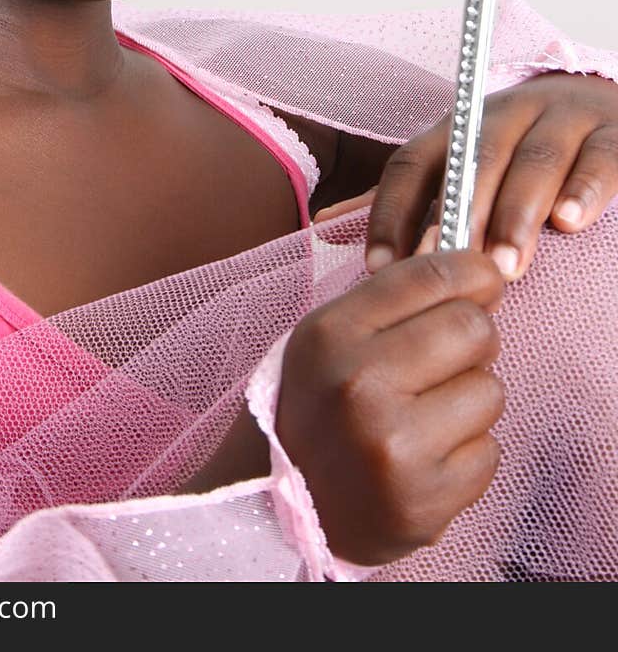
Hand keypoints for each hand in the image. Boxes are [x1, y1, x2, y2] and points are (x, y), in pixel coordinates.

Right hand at [275, 251, 504, 566]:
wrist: (283, 505)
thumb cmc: (321, 407)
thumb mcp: (333, 337)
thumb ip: (396, 299)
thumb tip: (481, 269)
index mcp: (332, 334)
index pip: (430, 276)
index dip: (473, 271)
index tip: (484, 281)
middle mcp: (360, 385)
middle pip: (474, 328)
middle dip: (474, 340)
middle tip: (451, 358)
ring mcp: (394, 447)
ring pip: (490, 391)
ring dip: (471, 401)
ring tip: (430, 416)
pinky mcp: (424, 500)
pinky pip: (490, 452)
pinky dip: (469, 454)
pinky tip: (429, 458)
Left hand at [353, 71, 617, 280]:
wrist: (605, 104)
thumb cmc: (518, 153)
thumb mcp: (458, 169)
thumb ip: (402, 201)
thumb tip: (322, 225)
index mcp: (458, 127)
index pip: (412, 161)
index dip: (391, 212)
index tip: (380, 267)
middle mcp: (506, 114)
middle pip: (473, 160)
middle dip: (457, 218)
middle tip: (450, 270)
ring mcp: (563, 118)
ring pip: (536, 159)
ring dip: (517, 213)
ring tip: (508, 265)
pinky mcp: (615, 133)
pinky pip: (601, 156)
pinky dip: (585, 187)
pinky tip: (572, 221)